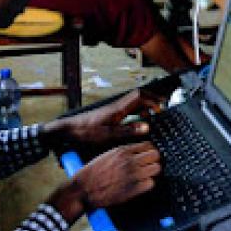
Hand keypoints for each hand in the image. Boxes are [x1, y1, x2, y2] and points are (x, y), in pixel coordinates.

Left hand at [43, 88, 163, 150]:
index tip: (161, 108)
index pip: (139, 96)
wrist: (68, 130)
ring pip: (133, 102)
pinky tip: (137, 121)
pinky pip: (127, 108)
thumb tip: (148, 126)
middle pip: (138, 96)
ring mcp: (112, 110)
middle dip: (151, 99)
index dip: (152, 99)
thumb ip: (128, 130)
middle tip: (162, 107)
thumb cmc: (86, 132)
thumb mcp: (108, 135)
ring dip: (144, 104)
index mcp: (118, 108)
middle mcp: (117, 106)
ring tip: (152, 114)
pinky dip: (137, 111)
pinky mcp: (109, 115)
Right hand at [78, 142, 160, 207]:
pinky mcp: (133, 189)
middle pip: (155, 155)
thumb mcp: (108, 154)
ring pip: (156, 168)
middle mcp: (129, 161)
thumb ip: (124, 152)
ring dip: (152, 172)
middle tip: (149, 165)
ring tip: (146, 175)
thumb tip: (139, 151)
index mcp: (123, 151)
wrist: (84, 189)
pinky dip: (147, 184)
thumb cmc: (93, 172)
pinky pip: (151, 183)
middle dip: (154, 160)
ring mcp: (132, 175)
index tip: (148, 155)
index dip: (149, 150)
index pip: (148, 145)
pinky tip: (141, 184)